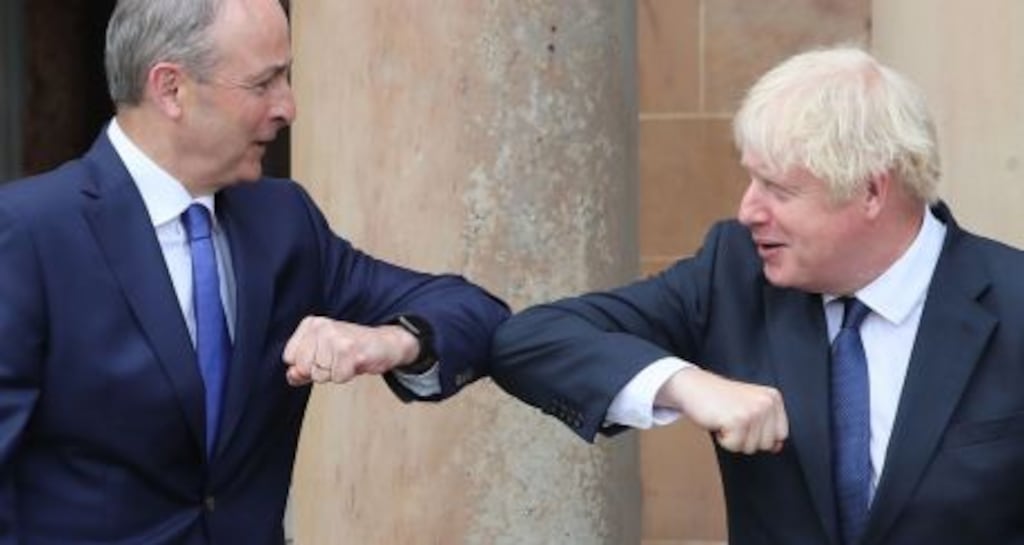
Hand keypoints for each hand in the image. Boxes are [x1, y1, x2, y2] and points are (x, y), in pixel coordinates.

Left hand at [283, 316, 418, 385]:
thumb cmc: (351, 349)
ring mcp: (336, 337)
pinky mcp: (350, 350)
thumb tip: (292, 375)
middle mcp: (322, 327)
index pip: (289, 357)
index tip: (323, 356)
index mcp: (311, 324)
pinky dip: (348, 375)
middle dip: (321, 371)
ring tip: (347, 360)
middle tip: (337, 360)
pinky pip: (338, 377)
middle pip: (304, 368)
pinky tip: (355, 362)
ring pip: (321, 375)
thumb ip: (301, 367)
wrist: (384, 344)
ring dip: (336, 373)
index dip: (306, 365)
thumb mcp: (321, 354)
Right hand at [656, 367, 787, 453]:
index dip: (760, 435)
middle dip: (747, 439)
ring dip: (734, 439)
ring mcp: (753, 411)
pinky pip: (734, 446)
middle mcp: (767, 402)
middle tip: (733, 420)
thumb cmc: (719, 399)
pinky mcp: (738, 420)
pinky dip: (723, 440)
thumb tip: (777, 447)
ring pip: (751, 448)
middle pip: (767, 444)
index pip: (781, 435)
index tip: (744, 420)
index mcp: (773, 398)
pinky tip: (719, 422)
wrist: (694, 387)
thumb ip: (767, 426)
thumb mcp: (749, 407)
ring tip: (725, 419)